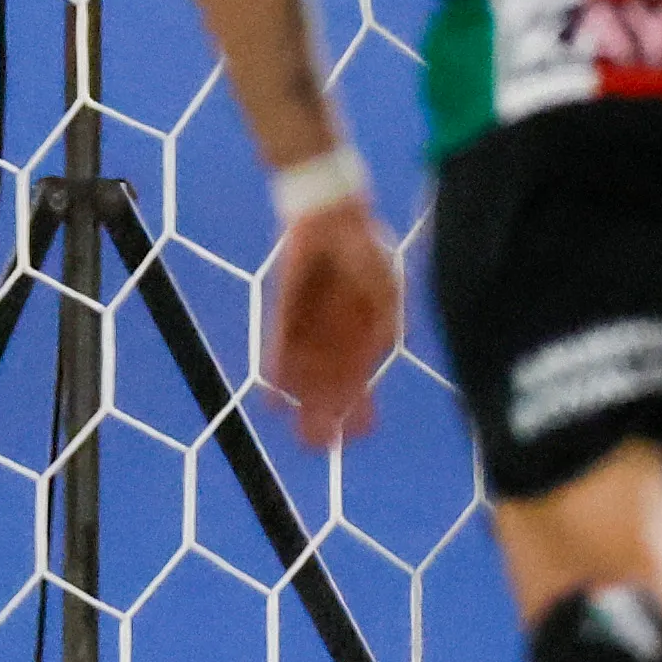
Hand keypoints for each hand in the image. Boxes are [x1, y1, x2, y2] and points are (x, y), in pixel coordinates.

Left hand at [256, 200, 404, 448]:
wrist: (332, 216)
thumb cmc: (366, 249)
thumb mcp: (386, 285)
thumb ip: (387, 319)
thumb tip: (386, 349)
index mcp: (365, 334)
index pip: (363, 381)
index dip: (362, 409)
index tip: (360, 433)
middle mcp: (336, 336)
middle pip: (331, 386)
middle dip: (326, 417)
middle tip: (319, 446)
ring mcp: (310, 325)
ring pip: (305, 372)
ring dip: (303, 402)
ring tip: (299, 431)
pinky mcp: (285, 311)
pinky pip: (280, 345)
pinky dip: (278, 371)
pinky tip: (273, 397)